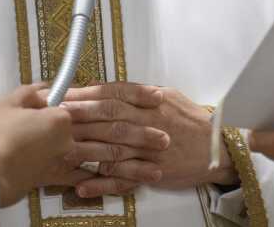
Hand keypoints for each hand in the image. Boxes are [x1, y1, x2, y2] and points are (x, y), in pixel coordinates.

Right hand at [0, 84, 87, 206]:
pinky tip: (18, 157)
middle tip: (18, 124)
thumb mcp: (8, 104)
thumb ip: (28, 92)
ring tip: (15, 142)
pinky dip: (36, 157)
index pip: (59, 105)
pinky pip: (46, 160)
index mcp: (60, 119)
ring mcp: (59, 162)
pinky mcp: (50, 178)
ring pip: (52, 144)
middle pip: (58, 126)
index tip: (25, 109)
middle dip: (42, 123)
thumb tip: (41, 89)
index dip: (41, 106)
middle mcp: (67, 141)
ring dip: (39, 141)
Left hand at [61, 81, 235, 198]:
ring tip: (60, 149)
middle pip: (110, 117)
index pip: (114, 94)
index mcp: (151, 102)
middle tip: (55, 114)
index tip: (64, 93)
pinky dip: (103, 184)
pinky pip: (124, 180)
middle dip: (80, 114)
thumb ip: (139, 93)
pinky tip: (83, 186)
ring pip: (114, 148)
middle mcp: (149, 123)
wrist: (219, 147)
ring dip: (86, 148)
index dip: (87, 93)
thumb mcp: (169, 96)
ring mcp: (150, 151)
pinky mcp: (152, 173)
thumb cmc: (191, 120)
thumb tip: (107, 87)